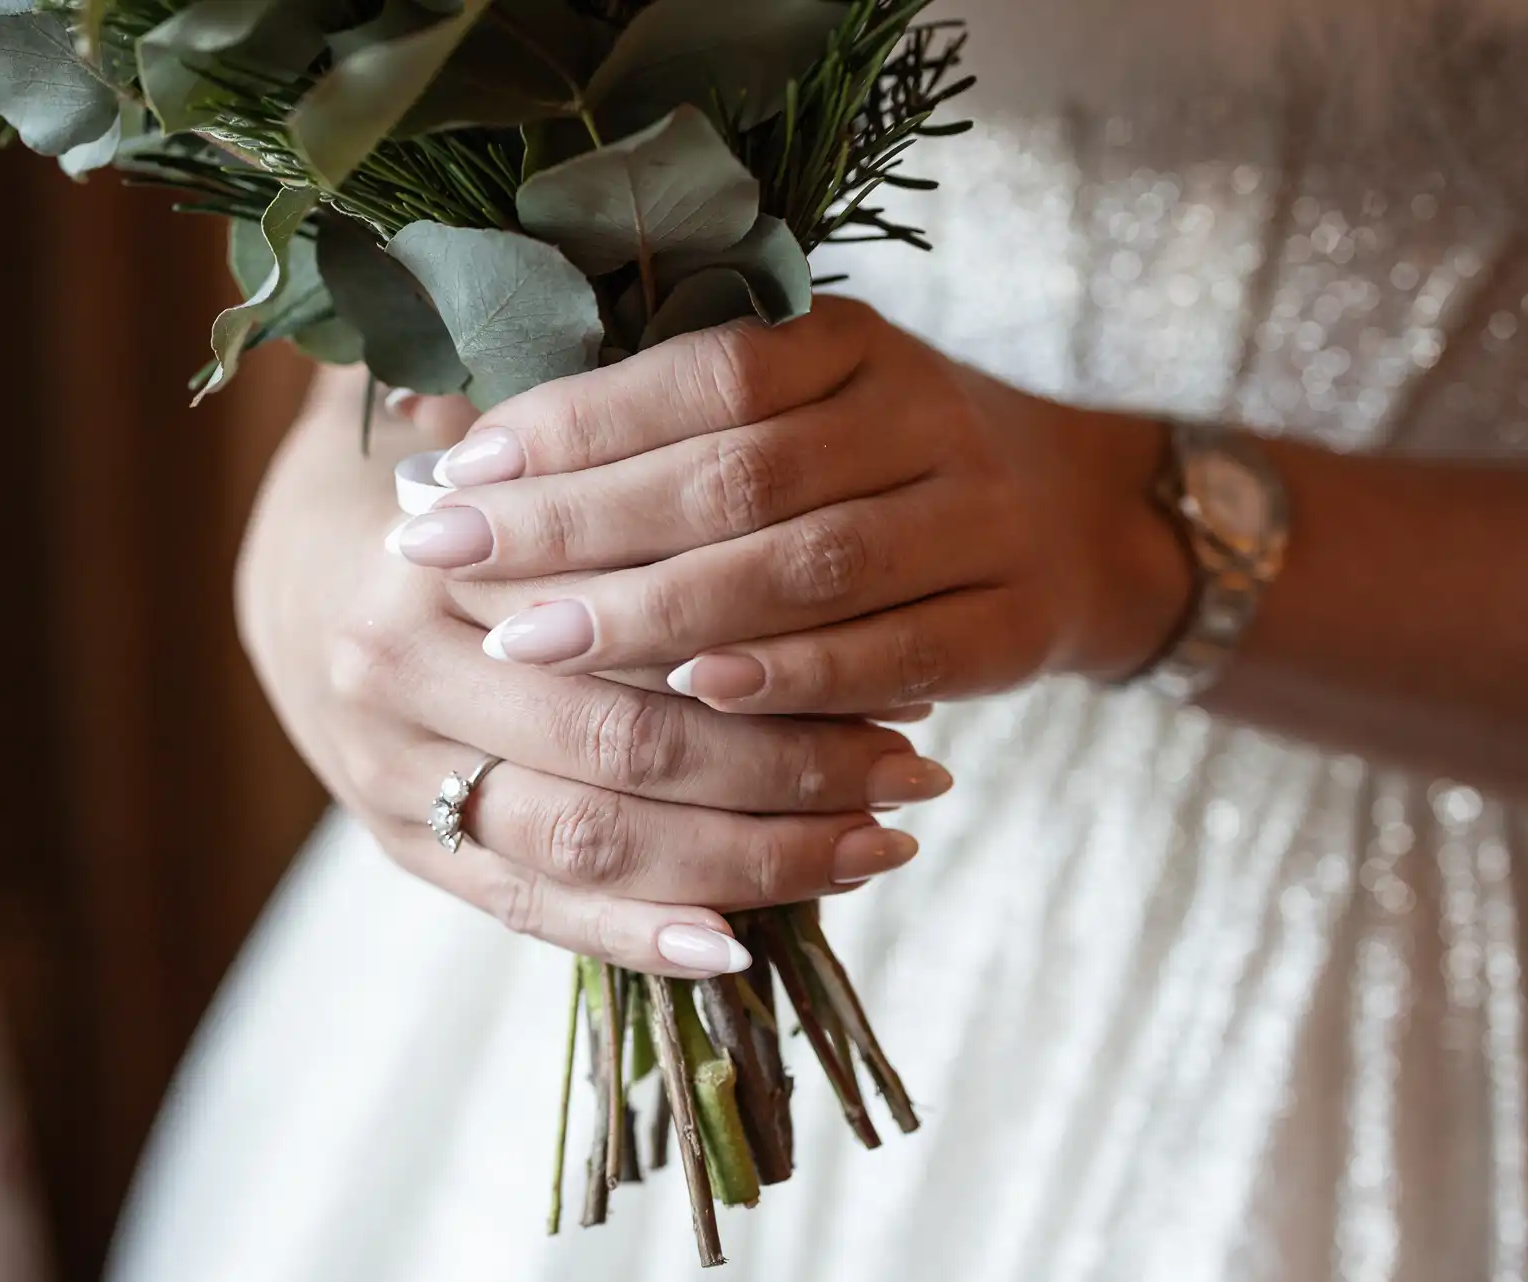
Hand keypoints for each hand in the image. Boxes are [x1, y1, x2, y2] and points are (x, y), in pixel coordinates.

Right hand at [237, 371, 939, 976]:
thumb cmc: (441, 494)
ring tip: (879, 846)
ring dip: (746, 856)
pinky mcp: (409, 856)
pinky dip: (639, 936)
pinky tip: (743, 944)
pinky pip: (534, 914)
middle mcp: (397, 679)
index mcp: (428, 557)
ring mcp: (395, 782)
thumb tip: (710, 389)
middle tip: (914, 766)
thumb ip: (578, 426)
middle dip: (783, 764)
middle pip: (620, 742)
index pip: (619, 608)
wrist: (297, 584)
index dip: (762, 625)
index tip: (896, 632)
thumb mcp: (491, 432)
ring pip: (591, 842)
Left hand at [384, 297, 1190, 713]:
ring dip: (662, 608)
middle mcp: (924, 412)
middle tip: (449, 563)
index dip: (574, 424)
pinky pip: (893, 656)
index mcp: (853, 340)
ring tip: (534, 641)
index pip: (702, 373)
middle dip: (581, 524)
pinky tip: (692, 694)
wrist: (1077, 524)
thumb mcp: (795, 412)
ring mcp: (980, 519)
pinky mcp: (1012, 624)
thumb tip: (461, 450)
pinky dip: (791, 679)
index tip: (453, 472)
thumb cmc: (873, 470)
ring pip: (809, 565)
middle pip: (739, 473)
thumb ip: (661, 429)